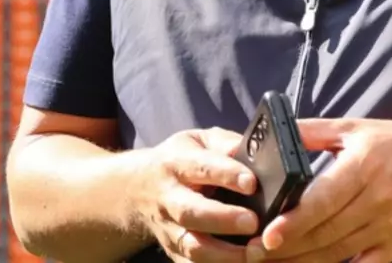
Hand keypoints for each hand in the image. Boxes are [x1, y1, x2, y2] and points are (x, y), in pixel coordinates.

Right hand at [131, 127, 261, 262]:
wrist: (136, 188)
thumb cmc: (180, 160)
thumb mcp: (198, 140)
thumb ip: (225, 144)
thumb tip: (255, 152)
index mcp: (177, 164)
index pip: (203, 167)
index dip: (227, 175)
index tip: (252, 183)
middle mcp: (169, 198)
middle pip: (192, 212)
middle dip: (224, 219)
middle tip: (253, 222)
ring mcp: (168, 228)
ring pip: (192, 245)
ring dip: (223, 253)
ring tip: (254, 251)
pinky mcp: (172, 250)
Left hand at [256, 117, 391, 262]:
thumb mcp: (358, 128)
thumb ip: (315, 131)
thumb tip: (278, 133)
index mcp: (363, 167)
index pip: (324, 200)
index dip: (295, 221)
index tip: (269, 235)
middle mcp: (375, 200)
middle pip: (326, 232)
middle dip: (288, 247)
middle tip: (255, 254)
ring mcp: (387, 226)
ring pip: (339, 253)